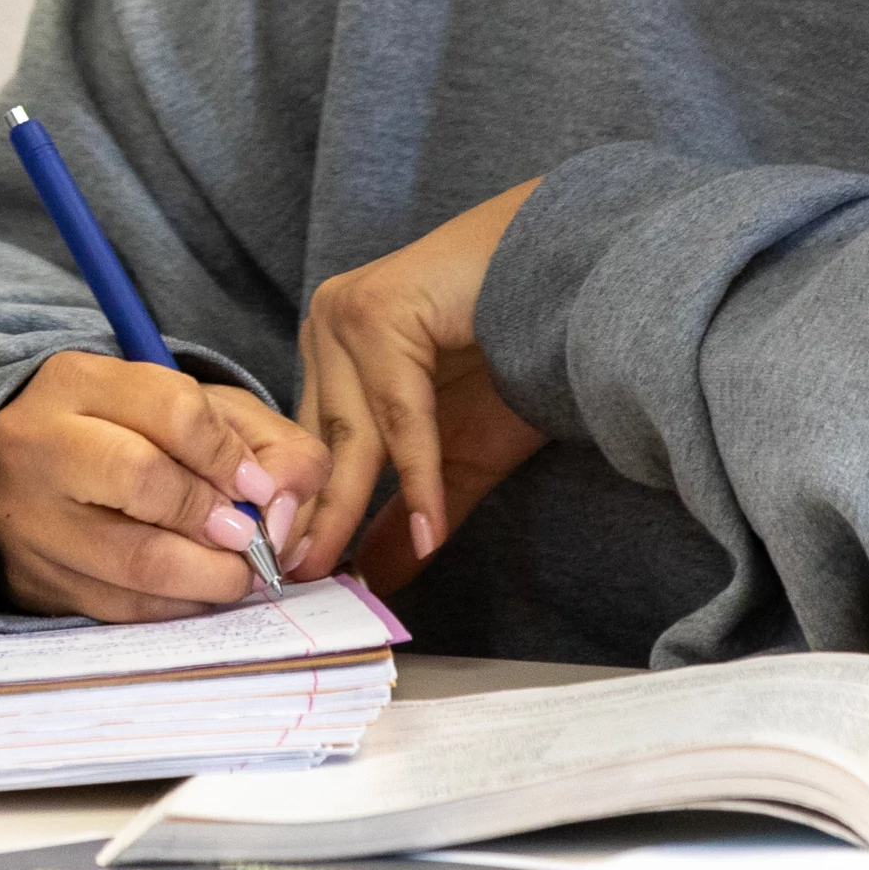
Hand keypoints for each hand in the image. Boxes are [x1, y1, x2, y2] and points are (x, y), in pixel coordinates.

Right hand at [0, 351, 330, 621]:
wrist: (15, 473)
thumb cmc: (123, 434)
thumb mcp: (191, 409)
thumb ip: (262, 441)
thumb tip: (285, 504)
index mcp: (77, 382)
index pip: (172, 411)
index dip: (230, 456)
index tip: (261, 488)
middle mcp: (40, 445)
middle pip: (143, 480)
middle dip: (214, 517)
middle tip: (248, 537)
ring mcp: (29, 521)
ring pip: (132, 561)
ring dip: (207, 576)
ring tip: (236, 572)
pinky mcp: (33, 583)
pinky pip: (120, 609)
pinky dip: (176, 607)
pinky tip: (197, 591)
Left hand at [291, 180, 547, 582]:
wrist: (572, 285)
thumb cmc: (518, 357)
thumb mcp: (458, 454)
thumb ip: (412, 511)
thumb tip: (372, 580)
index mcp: (333, 351)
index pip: (311, 446)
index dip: (310, 512)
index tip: (297, 578)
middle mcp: (327, 326)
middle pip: (323, 443)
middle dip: (316, 520)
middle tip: (300, 585)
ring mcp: (349, 314)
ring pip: (353, 433)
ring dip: (348, 510)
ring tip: (343, 578)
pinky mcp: (381, 310)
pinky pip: (399, 412)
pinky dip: (418, 477)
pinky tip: (430, 532)